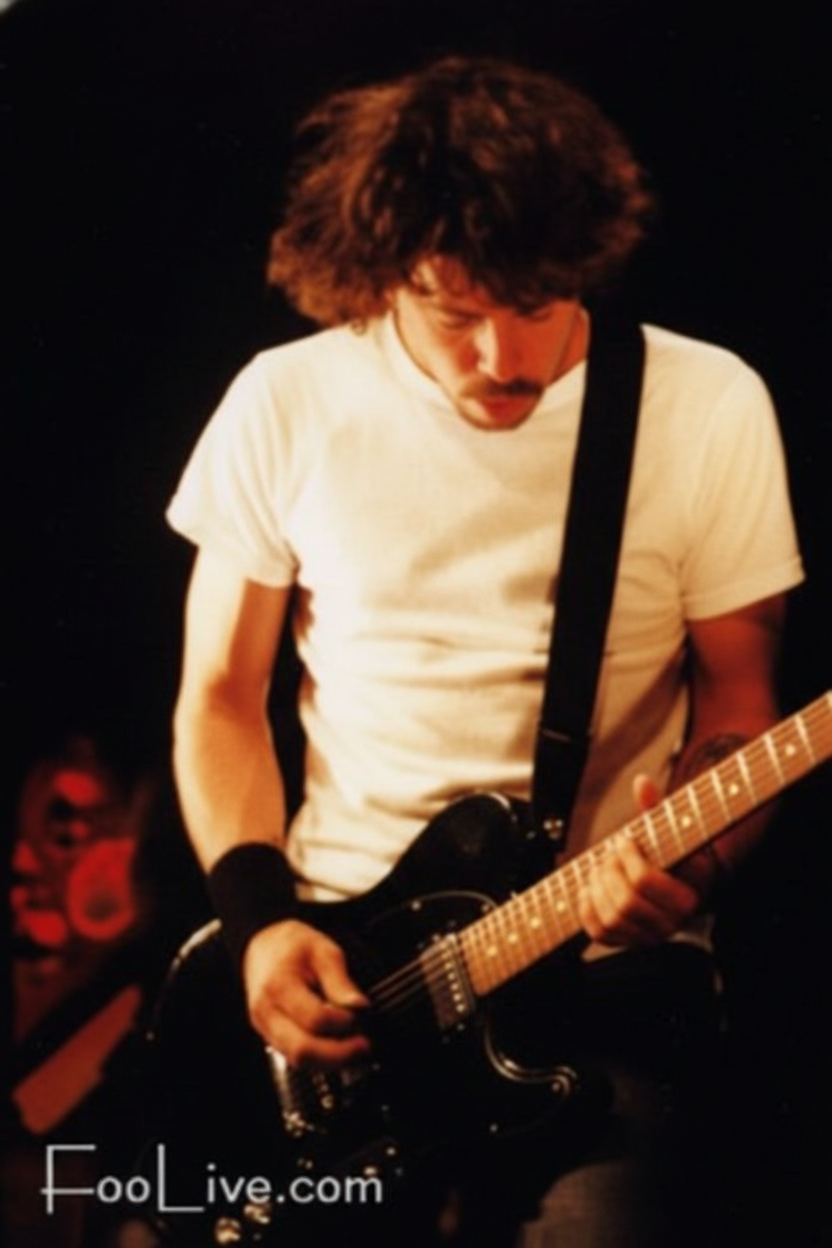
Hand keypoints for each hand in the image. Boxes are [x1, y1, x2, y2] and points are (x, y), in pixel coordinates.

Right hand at [243, 919, 369, 1068]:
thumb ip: (340, 981)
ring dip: (330, 1061)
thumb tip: (360, 1006)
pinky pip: (294, 1057)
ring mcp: (265, 1028)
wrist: (263, 946)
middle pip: (302, 1049)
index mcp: (279, 986)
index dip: (343, 1022)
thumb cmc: (292, 945)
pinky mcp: (270, 1037)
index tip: (361, 1015)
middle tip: (364, 1044)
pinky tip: (337, 1048)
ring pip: (298, 1060)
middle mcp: (266, 1012)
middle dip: (339, 1053)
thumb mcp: (322, 951)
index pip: (314, 1018)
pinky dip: (319, 1058)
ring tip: (354, 1049)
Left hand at [577, 775, 699, 948]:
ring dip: (598, 888)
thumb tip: (641, 781)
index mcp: (689, 894)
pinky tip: (592, 889)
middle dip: (609, 873)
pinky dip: (588, 908)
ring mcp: (651, 936)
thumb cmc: (672, 850)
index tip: (624, 840)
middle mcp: (673, 922)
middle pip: (626, 903)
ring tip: (602, 869)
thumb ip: (656, 808)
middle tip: (609, 855)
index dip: (626, 857)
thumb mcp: (669, 829)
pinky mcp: (629, 942)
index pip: (644, 881)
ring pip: (612, 919)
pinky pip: (600, 934)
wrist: (676, 883)